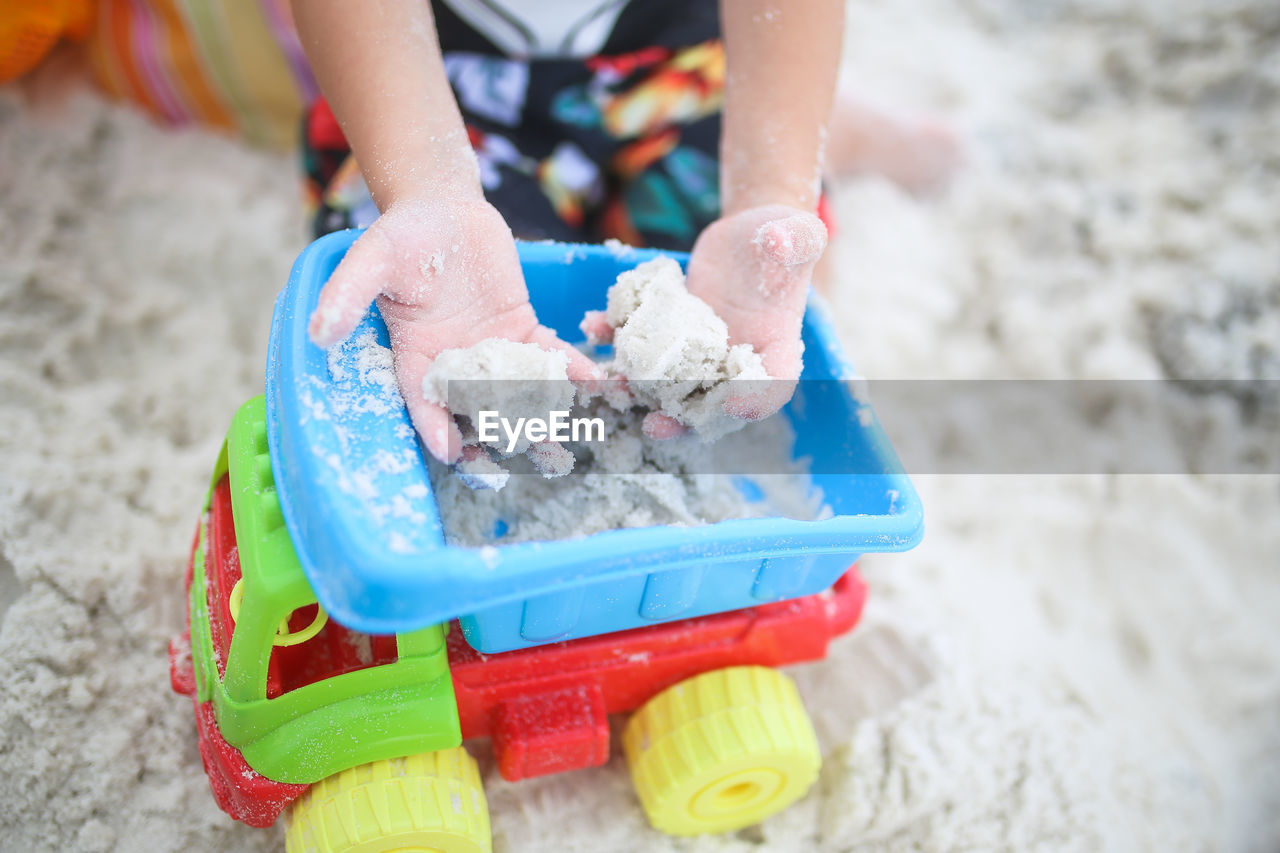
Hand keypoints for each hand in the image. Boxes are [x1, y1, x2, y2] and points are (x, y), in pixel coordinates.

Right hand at [308, 197, 600, 463]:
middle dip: (495, 435)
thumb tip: (318, 334)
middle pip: (474, 408)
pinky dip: (568, 369)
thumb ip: (347, 295)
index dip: (433, 426)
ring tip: (563, 439)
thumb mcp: (370, 260)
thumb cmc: (401, 233)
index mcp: (413, 356)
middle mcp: (454, 362)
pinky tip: (592, 383)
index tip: (449, 451)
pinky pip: (548, 355)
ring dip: (540, 413)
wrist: (444, 206)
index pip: (421, 400)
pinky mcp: (522, 329)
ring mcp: (492, 348)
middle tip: (520, 461)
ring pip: (517, 389)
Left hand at [637, 204, 826, 437]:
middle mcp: (738, 358)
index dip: (756, 400)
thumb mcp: (797, 236)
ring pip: (670, 381)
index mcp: (776, 346)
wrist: (749, 236)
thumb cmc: (782, 238)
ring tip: (614, 385)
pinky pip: (645, 343)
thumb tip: (781, 240)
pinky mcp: (673, 331)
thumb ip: (794, 241)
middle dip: (683, 419)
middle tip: (655, 427)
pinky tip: (594, 327)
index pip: (774, 384)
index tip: (734, 407)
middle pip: (714, 401)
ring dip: (640, 388)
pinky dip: (617, 339)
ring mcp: (701, 350)